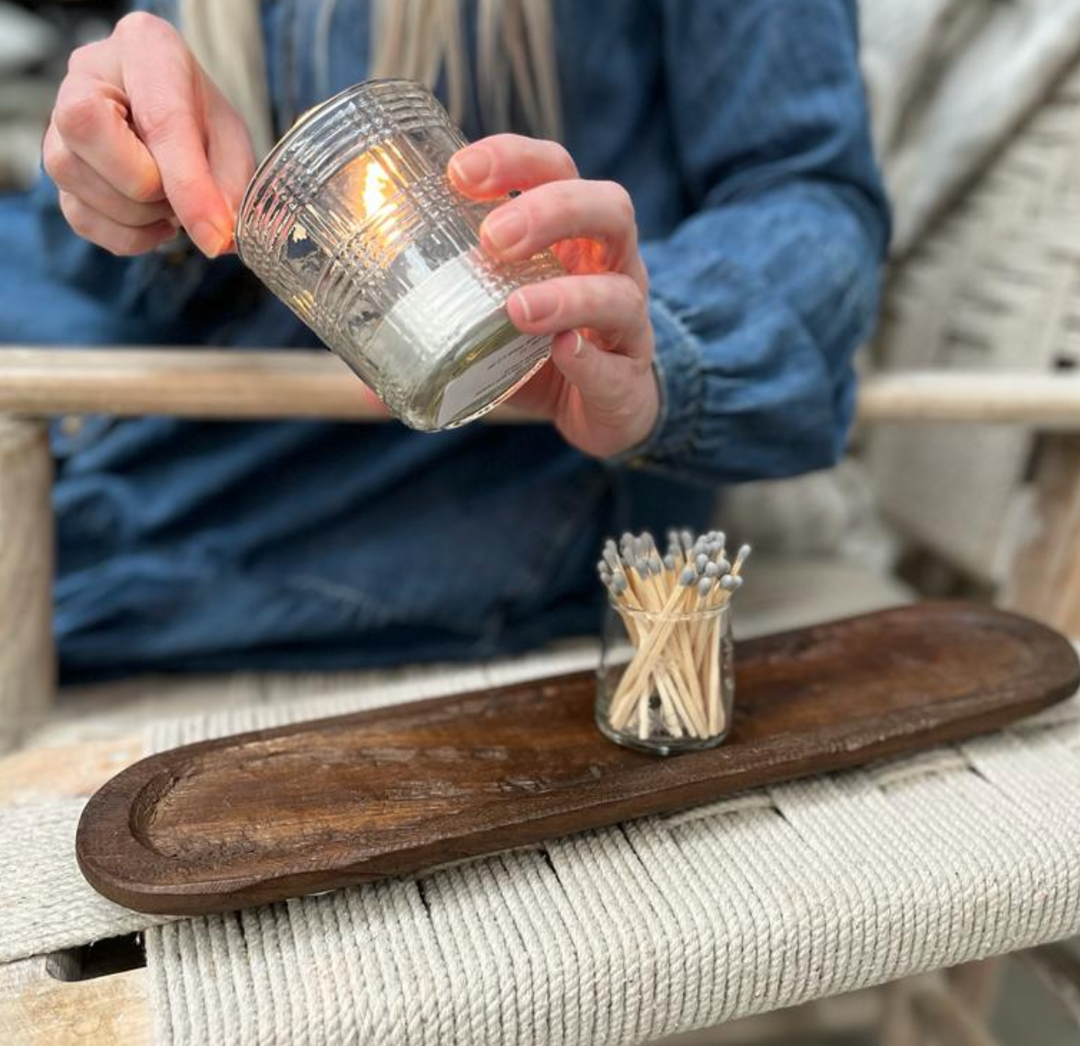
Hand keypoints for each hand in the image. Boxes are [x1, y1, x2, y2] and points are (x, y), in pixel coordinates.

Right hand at [43, 12, 252, 257]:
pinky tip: (154, 223)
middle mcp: (87, 73)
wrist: (176, 111)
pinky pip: (79, 215)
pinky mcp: (57, 164)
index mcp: (146, 48)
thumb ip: (229, 185)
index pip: (158, 118)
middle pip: (87, 130)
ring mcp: (59, 118)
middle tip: (182, 195)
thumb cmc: (202, 117)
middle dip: (147, 187)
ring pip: (74, 177)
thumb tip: (218, 238)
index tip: (214, 235)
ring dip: (138, 215)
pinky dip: (125, 236)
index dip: (188, 187)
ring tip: (171, 203)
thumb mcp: (232, 141)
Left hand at [449, 135, 658, 458]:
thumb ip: (438, 336)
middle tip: (492, 238)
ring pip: (619, 290)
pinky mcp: (630, 378)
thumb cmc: (545, 353)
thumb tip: (360, 379)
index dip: (513, 159)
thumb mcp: (494, 330)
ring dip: (568, 294)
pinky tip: (562, 353)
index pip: (554, 171)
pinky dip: (589, 358)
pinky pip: (617, 363)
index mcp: (571, 237)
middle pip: (606, 208)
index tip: (459, 171)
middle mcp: (609, 266)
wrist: (609, 410)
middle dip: (550, 211)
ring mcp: (627, 323)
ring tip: (518, 310)